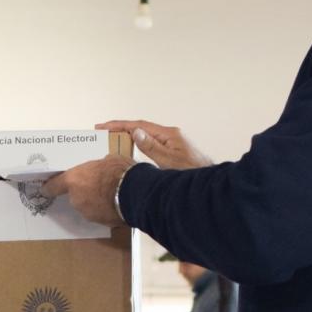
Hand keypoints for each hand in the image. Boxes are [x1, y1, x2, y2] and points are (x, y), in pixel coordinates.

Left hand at [42, 155, 133, 226]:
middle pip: (74, 196)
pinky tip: (116, 203)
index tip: (45, 189)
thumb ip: (97, 166)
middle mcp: (76, 199)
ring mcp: (88, 213)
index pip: (53, 186)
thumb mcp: (107, 160)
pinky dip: (105, 210)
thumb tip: (101, 167)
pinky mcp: (101, 222)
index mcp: (73, 180)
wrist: (136, 193)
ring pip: (87, 206)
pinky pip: (99, 214)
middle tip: (96, 184)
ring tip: (110, 194)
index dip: (49, 188)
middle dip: (83, 192)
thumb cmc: (119, 171)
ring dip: (95, 202)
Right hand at [96, 119, 211, 169]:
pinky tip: (131, 147)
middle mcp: (171, 136)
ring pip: (145, 135)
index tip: (104, 126)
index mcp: (169, 135)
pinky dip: (138, 143)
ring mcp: (172, 143)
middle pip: (141, 128)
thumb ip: (151, 147)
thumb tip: (136, 132)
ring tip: (112, 138)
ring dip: (128, 135)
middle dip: (121, 128)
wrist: (208, 186)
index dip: (119, 125)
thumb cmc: (193, 173)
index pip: (139, 125)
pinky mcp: (173, 151)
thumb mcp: (168, 162)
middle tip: (103, 131)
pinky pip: (151, 143)